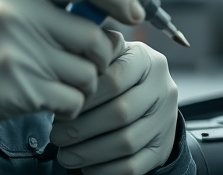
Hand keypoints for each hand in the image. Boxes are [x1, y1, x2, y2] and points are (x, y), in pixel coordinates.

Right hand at [0, 0, 145, 155]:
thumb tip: (108, 1)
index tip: (134, 12)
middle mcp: (15, 13)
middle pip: (94, 34)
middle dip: (101, 52)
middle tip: (88, 58)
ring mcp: (17, 53)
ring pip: (88, 71)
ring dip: (86, 81)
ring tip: (62, 79)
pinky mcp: (19, 90)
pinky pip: (73, 98)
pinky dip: (71, 103)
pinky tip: (52, 98)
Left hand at [50, 31, 178, 174]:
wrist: (149, 99)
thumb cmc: (117, 75)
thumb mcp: (110, 58)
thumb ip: (92, 58)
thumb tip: (66, 67)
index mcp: (147, 61)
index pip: (114, 78)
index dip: (85, 95)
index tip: (62, 105)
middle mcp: (163, 88)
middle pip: (121, 112)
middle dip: (82, 128)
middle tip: (56, 136)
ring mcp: (166, 120)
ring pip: (127, 142)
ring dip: (90, 152)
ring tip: (65, 154)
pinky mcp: (163, 148)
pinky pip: (134, 166)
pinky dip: (106, 170)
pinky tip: (85, 167)